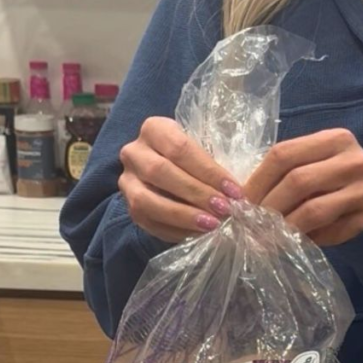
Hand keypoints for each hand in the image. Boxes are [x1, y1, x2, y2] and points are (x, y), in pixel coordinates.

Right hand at [119, 116, 242, 242]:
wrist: (167, 168)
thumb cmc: (194, 156)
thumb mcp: (203, 148)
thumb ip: (214, 162)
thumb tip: (236, 191)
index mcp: (154, 129)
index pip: (180, 148)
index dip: (209, 171)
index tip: (234, 190)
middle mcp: (134, 152)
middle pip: (160, 172)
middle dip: (196, 193)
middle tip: (224, 209)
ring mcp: (126, 180)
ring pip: (146, 200)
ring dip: (182, 215)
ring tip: (211, 224)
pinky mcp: (127, 206)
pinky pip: (146, 221)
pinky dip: (174, 230)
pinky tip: (197, 234)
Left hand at [242, 128, 362, 246]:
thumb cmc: (329, 176)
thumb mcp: (311, 162)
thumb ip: (283, 172)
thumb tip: (239, 199)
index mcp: (335, 138)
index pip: (284, 154)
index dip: (257, 180)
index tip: (238, 201)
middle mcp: (355, 160)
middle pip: (298, 181)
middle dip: (268, 206)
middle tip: (248, 224)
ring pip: (313, 210)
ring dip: (283, 226)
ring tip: (264, 237)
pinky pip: (327, 232)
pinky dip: (305, 239)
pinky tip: (291, 242)